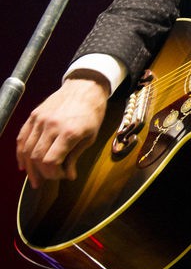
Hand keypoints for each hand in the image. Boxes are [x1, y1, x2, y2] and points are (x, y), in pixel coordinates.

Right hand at [16, 73, 108, 188]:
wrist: (85, 87)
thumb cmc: (92, 113)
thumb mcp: (90, 136)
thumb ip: (76, 156)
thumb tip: (68, 175)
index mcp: (69, 132)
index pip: (51, 161)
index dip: (54, 174)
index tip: (62, 176)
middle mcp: (51, 126)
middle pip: (37, 157)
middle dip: (41, 173)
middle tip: (47, 180)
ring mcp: (40, 120)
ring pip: (27, 149)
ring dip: (29, 167)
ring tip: (34, 178)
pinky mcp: (34, 115)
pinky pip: (22, 138)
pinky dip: (21, 153)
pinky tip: (24, 164)